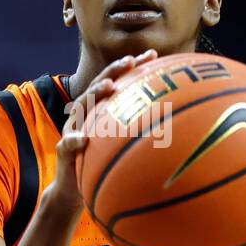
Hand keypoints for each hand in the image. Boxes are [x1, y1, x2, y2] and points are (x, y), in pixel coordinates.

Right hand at [49, 48, 158, 212]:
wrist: (75, 189)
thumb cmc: (104, 164)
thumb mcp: (125, 145)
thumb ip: (143, 132)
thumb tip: (182, 126)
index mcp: (102, 109)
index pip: (118, 82)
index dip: (134, 67)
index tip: (153, 55)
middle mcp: (87, 114)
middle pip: (99, 85)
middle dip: (114, 70)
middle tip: (131, 61)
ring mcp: (73, 128)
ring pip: (82, 106)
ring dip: (95, 94)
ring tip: (108, 87)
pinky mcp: (64, 149)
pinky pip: (67, 143)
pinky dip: (74, 139)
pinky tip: (83, 139)